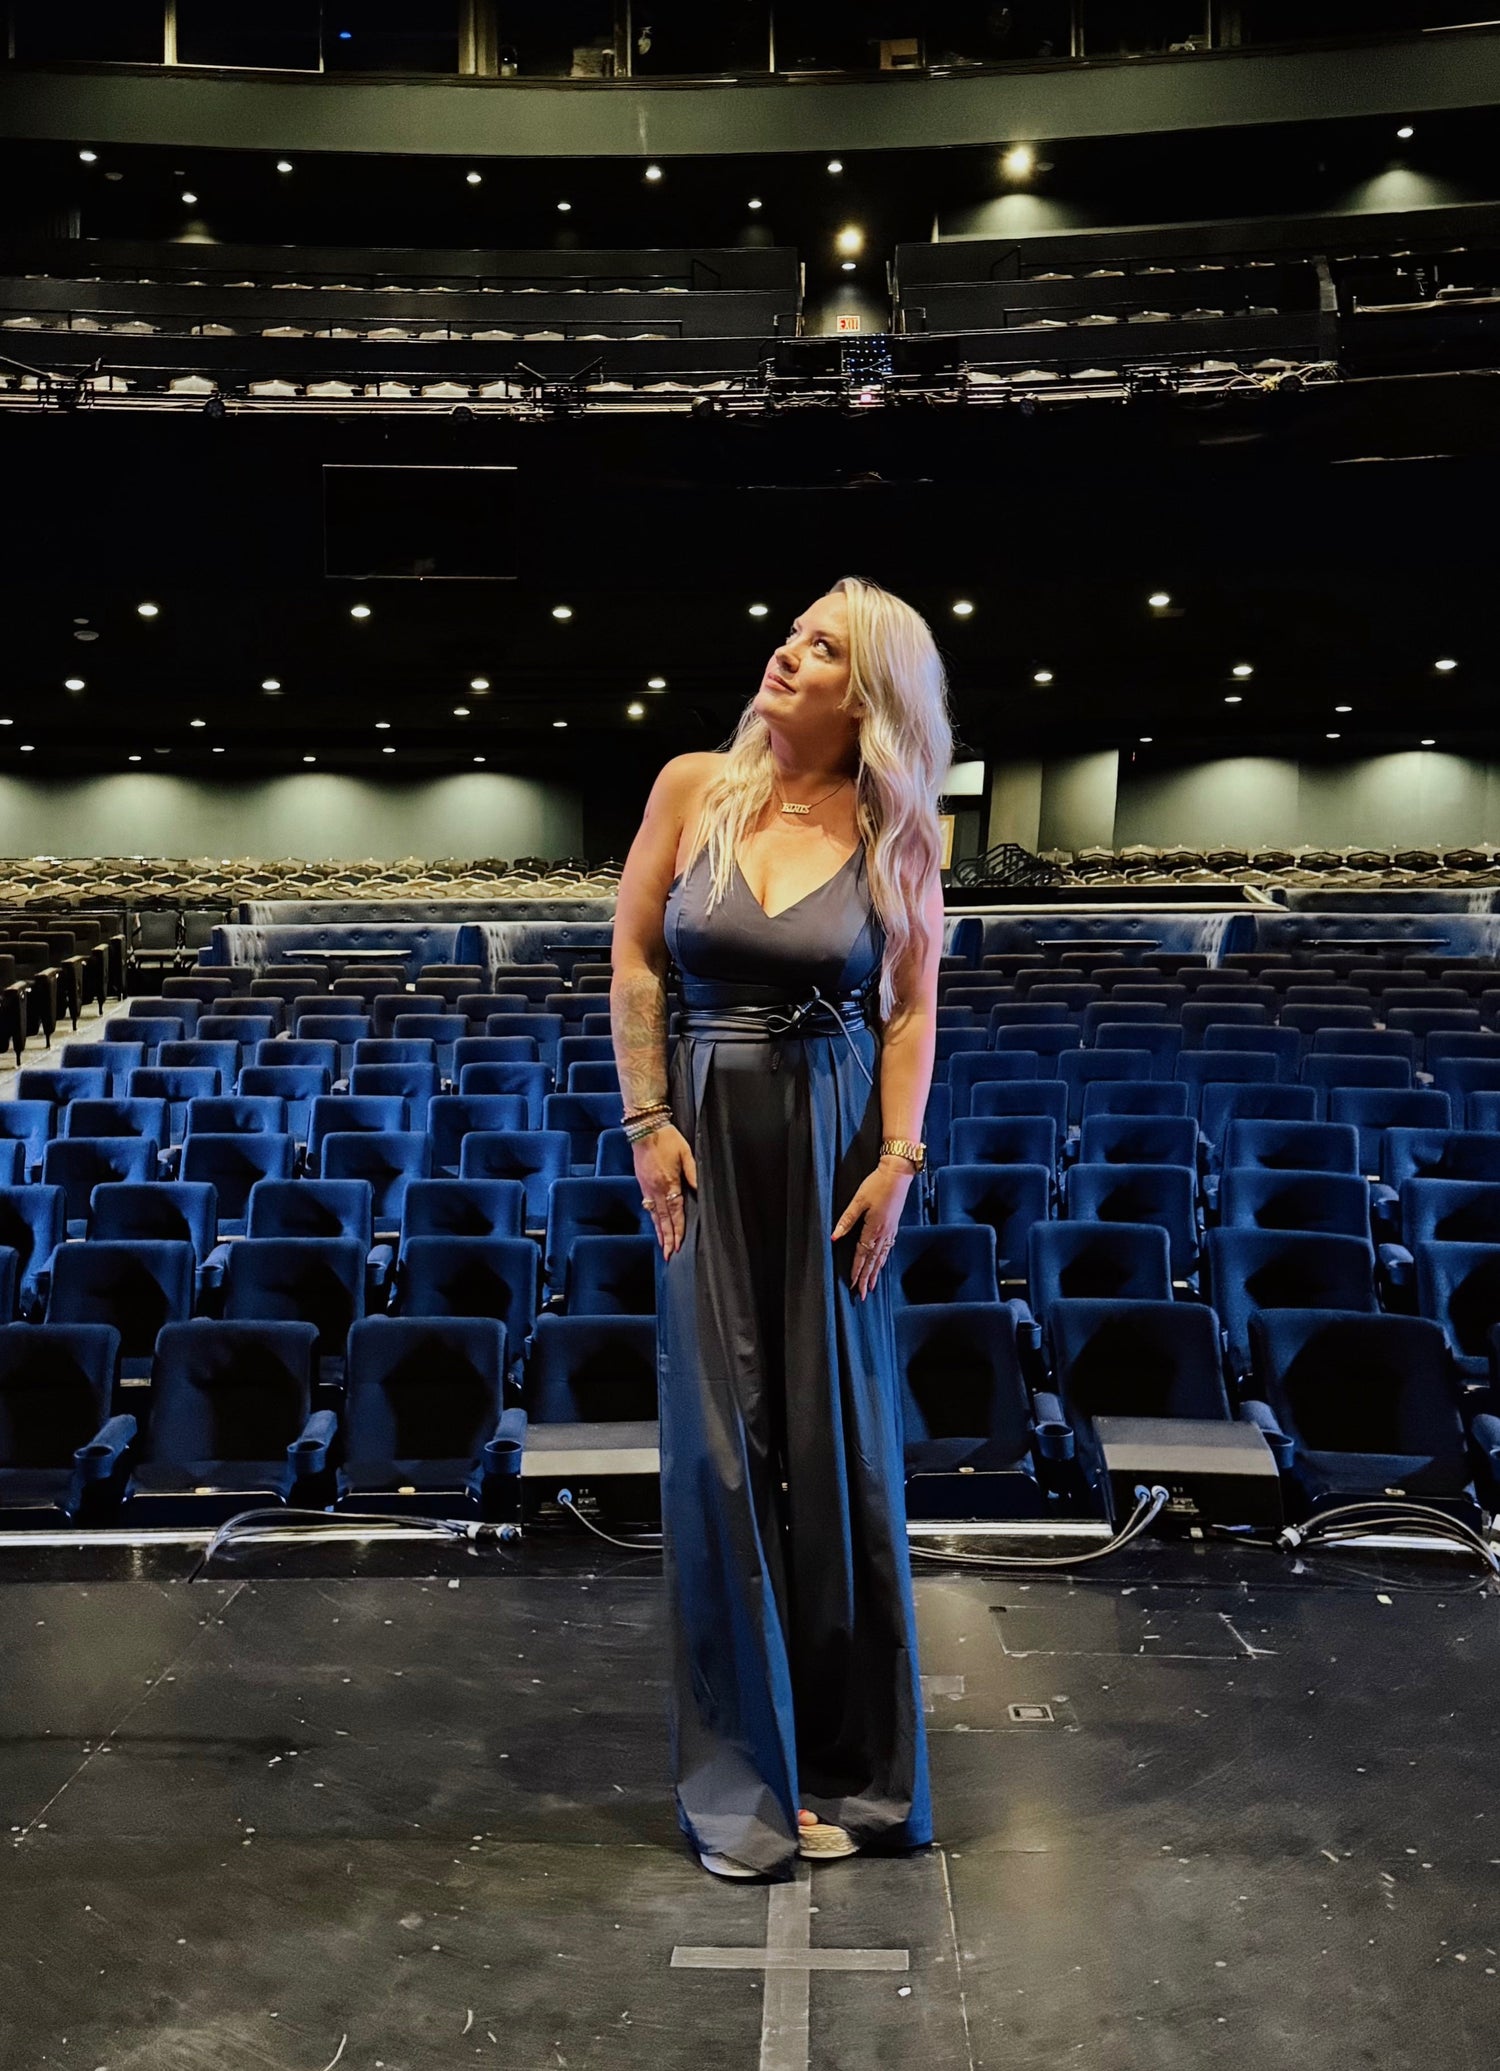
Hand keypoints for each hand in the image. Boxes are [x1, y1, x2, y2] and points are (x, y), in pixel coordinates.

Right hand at [634, 1122, 696, 1261]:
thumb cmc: (667, 1138)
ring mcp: (647, 1187)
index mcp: (669, 1183)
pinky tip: (655, 1224)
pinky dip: (652, 1218)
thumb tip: (699, 1189)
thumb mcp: (686, 1153)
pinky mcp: (642, 1183)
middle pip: (663, 1219)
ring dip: (659, 1231)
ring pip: (654, 1215)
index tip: (678, 1245)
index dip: (678, 1230)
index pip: (675, 1212)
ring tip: (662, 1246)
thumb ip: (694, 1173)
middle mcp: (656, 1189)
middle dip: (667, 1238)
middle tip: (668, 1255)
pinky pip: (648, 1206)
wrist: (645, 1128)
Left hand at [831, 1159, 913, 1299]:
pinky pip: (888, 1248)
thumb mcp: (858, 1201)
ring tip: (871, 1286)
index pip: (862, 1255)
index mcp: (873, 1229)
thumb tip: (834, 1238)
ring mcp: (890, 1230)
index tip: (853, 1285)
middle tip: (862, 1294)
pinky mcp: (894, 1226)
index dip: (857, 1271)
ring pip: (881, 1257)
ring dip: (875, 1272)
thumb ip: (846, 1220)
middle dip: (866, 1278)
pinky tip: (881, 1264)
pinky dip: (883, 1260)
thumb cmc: (877, 1185)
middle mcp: (883, 1233)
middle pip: (873, 1260)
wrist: (898, 1174)